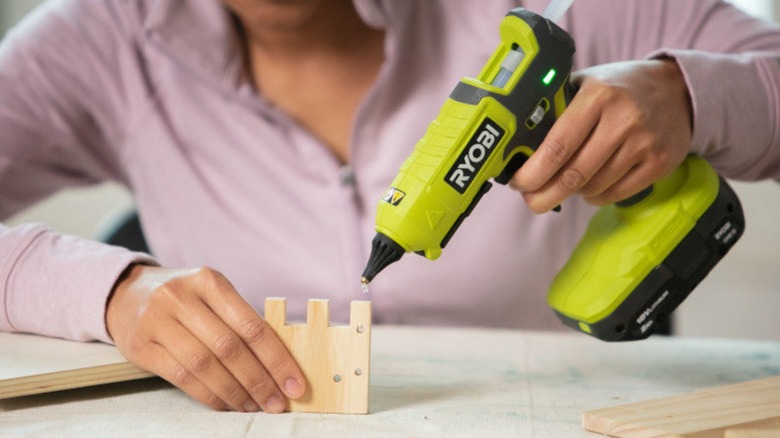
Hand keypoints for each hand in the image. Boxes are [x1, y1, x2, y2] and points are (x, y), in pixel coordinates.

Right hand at [106, 265, 305, 411]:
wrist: (126, 295)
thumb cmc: (183, 299)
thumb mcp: (212, 295)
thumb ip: (240, 322)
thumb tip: (280, 365)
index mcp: (209, 281)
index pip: (252, 326)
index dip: (277, 359)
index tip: (294, 384)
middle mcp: (181, 297)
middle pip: (229, 347)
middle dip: (259, 380)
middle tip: (276, 402)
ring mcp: (157, 321)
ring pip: (205, 365)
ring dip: (235, 392)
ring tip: (253, 406)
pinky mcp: (141, 346)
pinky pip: (182, 378)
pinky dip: (209, 395)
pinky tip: (226, 403)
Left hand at [510, 59, 692, 211]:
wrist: (678, 90)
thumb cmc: (619, 89)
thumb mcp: (586, 84)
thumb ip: (556, 107)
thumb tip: (520, 144)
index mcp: (598, 96)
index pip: (557, 146)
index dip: (532, 172)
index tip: (517, 182)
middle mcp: (623, 120)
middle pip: (573, 175)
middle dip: (544, 195)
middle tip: (531, 199)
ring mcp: (644, 144)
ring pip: (592, 188)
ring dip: (570, 192)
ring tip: (564, 182)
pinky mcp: (659, 164)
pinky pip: (613, 194)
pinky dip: (594, 196)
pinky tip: (589, 184)